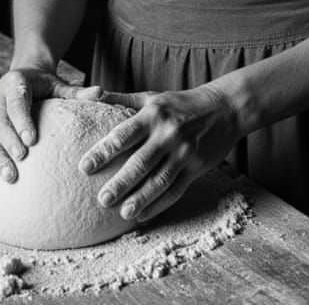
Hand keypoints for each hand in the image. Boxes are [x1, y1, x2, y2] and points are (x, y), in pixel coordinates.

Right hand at [0, 69, 100, 180]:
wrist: (24, 78)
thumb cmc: (45, 86)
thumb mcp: (60, 85)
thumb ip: (76, 93)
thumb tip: (100, 93)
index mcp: (14, 81)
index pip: (16, 100)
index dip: (21, 120)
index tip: (31, 141)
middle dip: (7, 142)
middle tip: (20, 162)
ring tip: (8, 176)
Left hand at [78, 85, 239, 223]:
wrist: (224, 109)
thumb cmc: (180, 104)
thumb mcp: (151, 97)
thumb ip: (120, 99)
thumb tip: (90, 94)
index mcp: (152, 115)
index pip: (123, 135)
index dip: (103, 152)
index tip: (84, 167)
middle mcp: (167, 134)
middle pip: (140, 162)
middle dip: (121, 182)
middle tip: (102, 199)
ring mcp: (184, 152)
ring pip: (159, 180)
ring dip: (140, 199)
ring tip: (123, 213)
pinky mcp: (196, 168)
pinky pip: (176, 190)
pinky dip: (159, 205)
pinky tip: (143, 215)